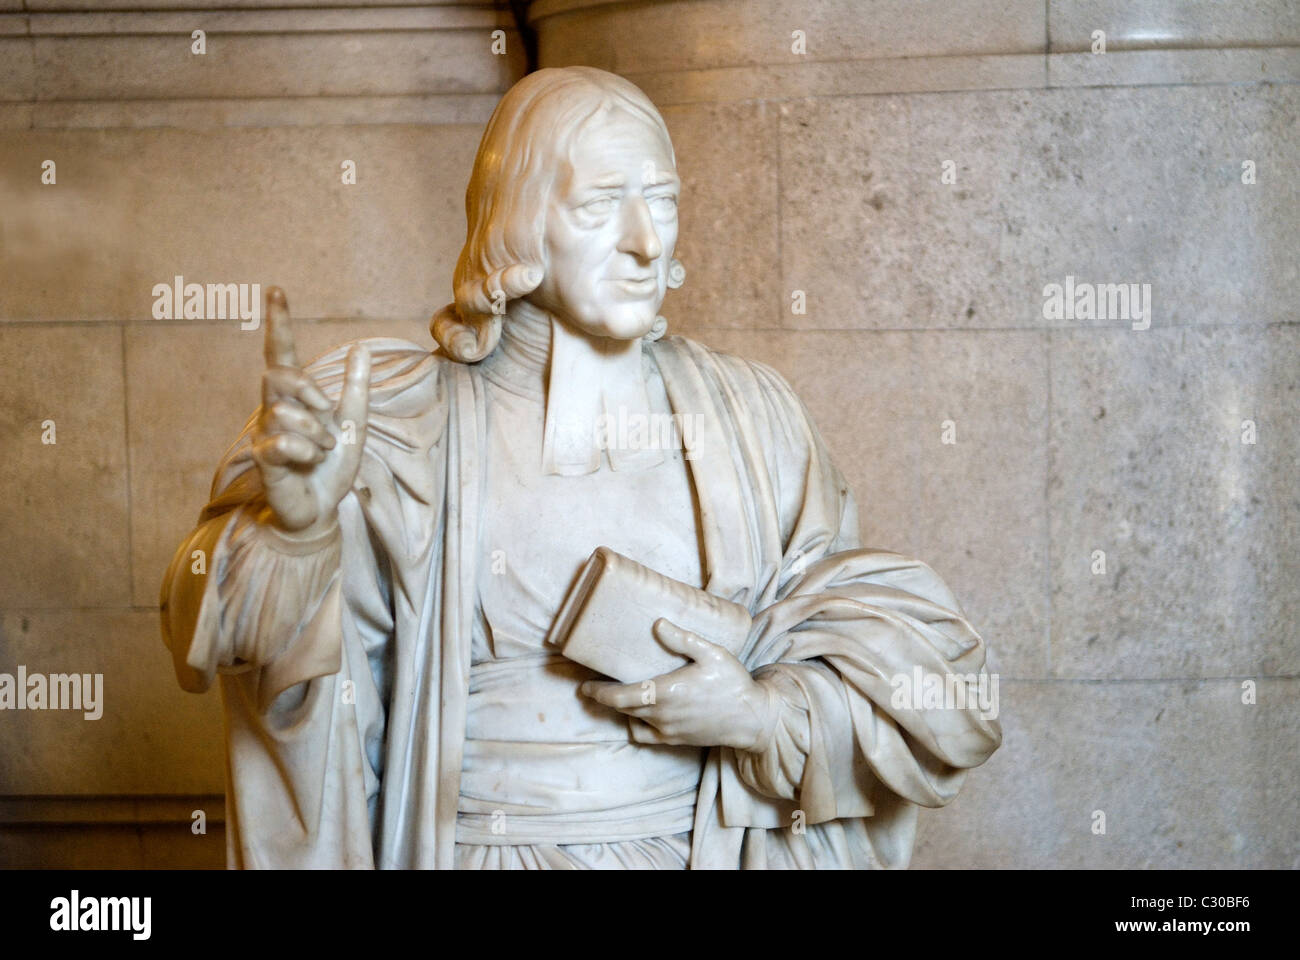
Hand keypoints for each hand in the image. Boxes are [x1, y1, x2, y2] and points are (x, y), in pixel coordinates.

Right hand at [251, 287, 369, 535]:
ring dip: (315, 432)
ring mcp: (266, 433)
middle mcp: (275, 410)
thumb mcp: (354, 424)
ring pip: (284, 412)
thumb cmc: (333, 467)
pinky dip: (305, 452)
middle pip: (277, 375)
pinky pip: (281, 443)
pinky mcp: (264, 459)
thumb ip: (356, 389)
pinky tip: (310, 462)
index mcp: (297, 398)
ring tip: (323, 451)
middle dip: (307, 388)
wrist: (323, 508)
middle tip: (327, 411)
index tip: (276, 290)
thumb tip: (360, 349)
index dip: (277, 323)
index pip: (280, 354)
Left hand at [580, 619, 771, 749]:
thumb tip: (657, 625)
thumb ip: (683, 639)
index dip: (598, 692)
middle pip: (621, 708)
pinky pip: (646, 735)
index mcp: (665, 692)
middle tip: (593, 686)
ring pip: (633, 721)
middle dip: (604, 698)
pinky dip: (635, 725)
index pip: (619, 697)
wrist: (753, 719)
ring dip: (620, 710)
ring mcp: (668, 730)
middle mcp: (661, 715)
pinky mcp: (676, 740)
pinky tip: (638, 714)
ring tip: (614, 696)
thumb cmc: (733, 684)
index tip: (585, 686)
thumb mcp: (712, 653)